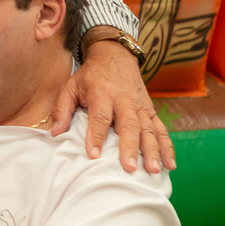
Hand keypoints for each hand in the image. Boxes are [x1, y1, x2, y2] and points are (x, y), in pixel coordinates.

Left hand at [51, 39, 174, 173]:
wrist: (115, 54)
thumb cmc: (90, 75)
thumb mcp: (71, 86)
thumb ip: (62, 108)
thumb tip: (55, 132)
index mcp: (102, 93)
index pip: (99, 117)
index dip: (95, 136)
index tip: (93, 155)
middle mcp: (124, 100)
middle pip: (129, 125)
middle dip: (130, 147)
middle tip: (129, 167)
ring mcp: (141, 106)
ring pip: (149, 129)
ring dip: (152, 150)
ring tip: (153, 170)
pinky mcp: (151, 110)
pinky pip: (161, 129)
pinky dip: (167, 147)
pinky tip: (170, 164)